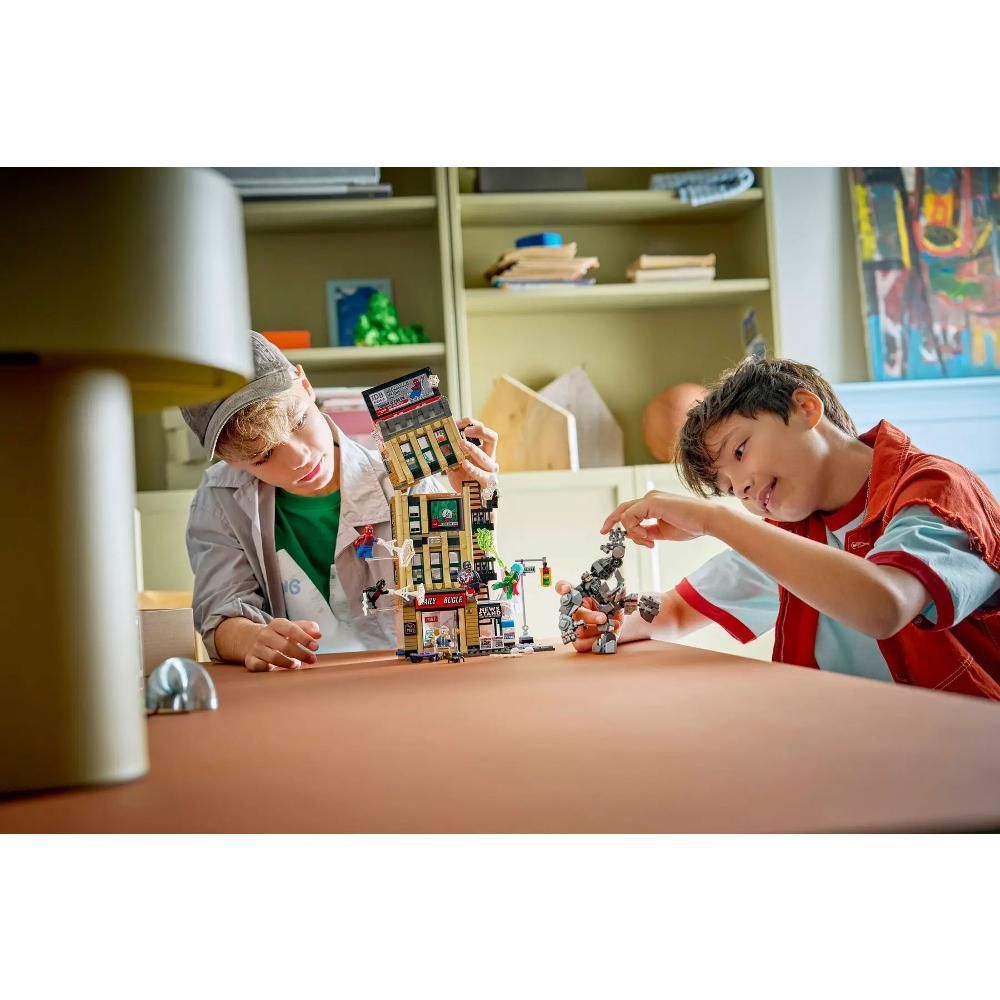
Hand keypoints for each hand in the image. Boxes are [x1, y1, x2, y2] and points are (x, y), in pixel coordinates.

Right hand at [245, 618, 321, 671]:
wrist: (251, 639)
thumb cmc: (279, 635)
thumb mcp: (292, 627)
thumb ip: (307, 628)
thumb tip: (318, 634)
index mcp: (276, 624)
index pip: (291, 629)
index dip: (305, 638)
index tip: (316, 647)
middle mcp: (265, 634)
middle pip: (284, 646)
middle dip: (300, 654)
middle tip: (312, 659)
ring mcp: (256, 647)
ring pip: (273, 658)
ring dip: (288, 663)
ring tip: (296, 665)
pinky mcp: (250, 660)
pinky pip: (260, 667)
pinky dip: (271, 669)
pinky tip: (278, 669)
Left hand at [448, 418, 498, 492]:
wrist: (470, 498)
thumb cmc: (464, 477)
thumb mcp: (456, 461)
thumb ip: (451, 451)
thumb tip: (440, 439)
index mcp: (484, 449)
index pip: (484, 431)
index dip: (474, 424)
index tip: (460, 422)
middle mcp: (490, 457)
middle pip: (492, 438)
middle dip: (480, 431)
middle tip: (466, 430)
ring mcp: (490, 470)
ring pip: (486, 457)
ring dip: (474, 450)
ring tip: (462, 444)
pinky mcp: (487, 482)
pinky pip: (481, 474)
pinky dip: (472, 468)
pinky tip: (464, 464)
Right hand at [555, 579, 623, 653]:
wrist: (615, 624)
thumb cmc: (609, 608)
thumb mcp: (613, 598)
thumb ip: (614, 594)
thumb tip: (621, 591)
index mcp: (577, 595)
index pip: (562, 587)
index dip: (562, 588)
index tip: (566, 589)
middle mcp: (572, 610)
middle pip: (572, 612)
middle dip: (589, 616)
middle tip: (603, 618)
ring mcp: (573, 626)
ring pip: (578, 629)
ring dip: (596, 629)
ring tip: (609, 628)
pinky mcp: (577, 641)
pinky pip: (580, 644)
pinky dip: (594, 642)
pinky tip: (604, 636)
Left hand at [601, 491, 718, 547]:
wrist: (707, 521)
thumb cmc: (691, 525)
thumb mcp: (663, 532)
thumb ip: (648, 532)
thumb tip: (634, 536)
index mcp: (653, 503)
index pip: (630, 511)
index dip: (621, 524)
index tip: (617, 535)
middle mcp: (650, 498)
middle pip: (623, 509)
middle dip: (611, 521)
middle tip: (603, 532)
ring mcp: (650, 498)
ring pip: (626, 515)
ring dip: (633, 533)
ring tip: (648, 541)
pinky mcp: (652, 502)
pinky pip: (630, 517)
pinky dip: (635, 530)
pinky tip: (648, 538)